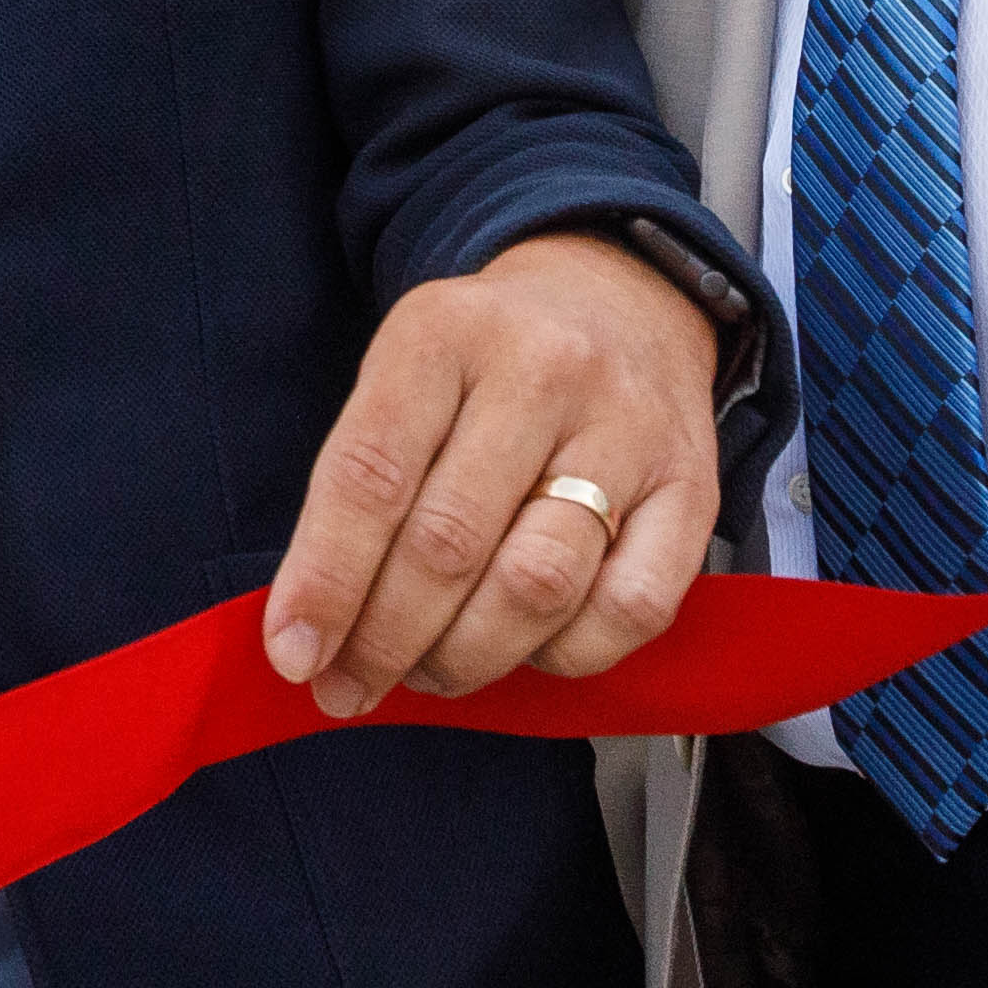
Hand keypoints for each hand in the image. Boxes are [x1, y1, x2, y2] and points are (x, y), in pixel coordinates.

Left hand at [265, 229, 729, 716]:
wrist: (620, 301)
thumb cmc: (488, 364)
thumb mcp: (405, 377)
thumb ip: (359, 488)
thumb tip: (310, 631)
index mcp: (444, 333)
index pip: (370, 474)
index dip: (325, 580)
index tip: (293, 653)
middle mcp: (542, 370)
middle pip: (449, 541)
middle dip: (385, 639)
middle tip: (350, 685)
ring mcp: (628, 429)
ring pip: (537, 585)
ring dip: (467, 656)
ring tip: (431, 670)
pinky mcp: (694, 489)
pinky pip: (629, 611)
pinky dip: (565, 656)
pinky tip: (527, 647)